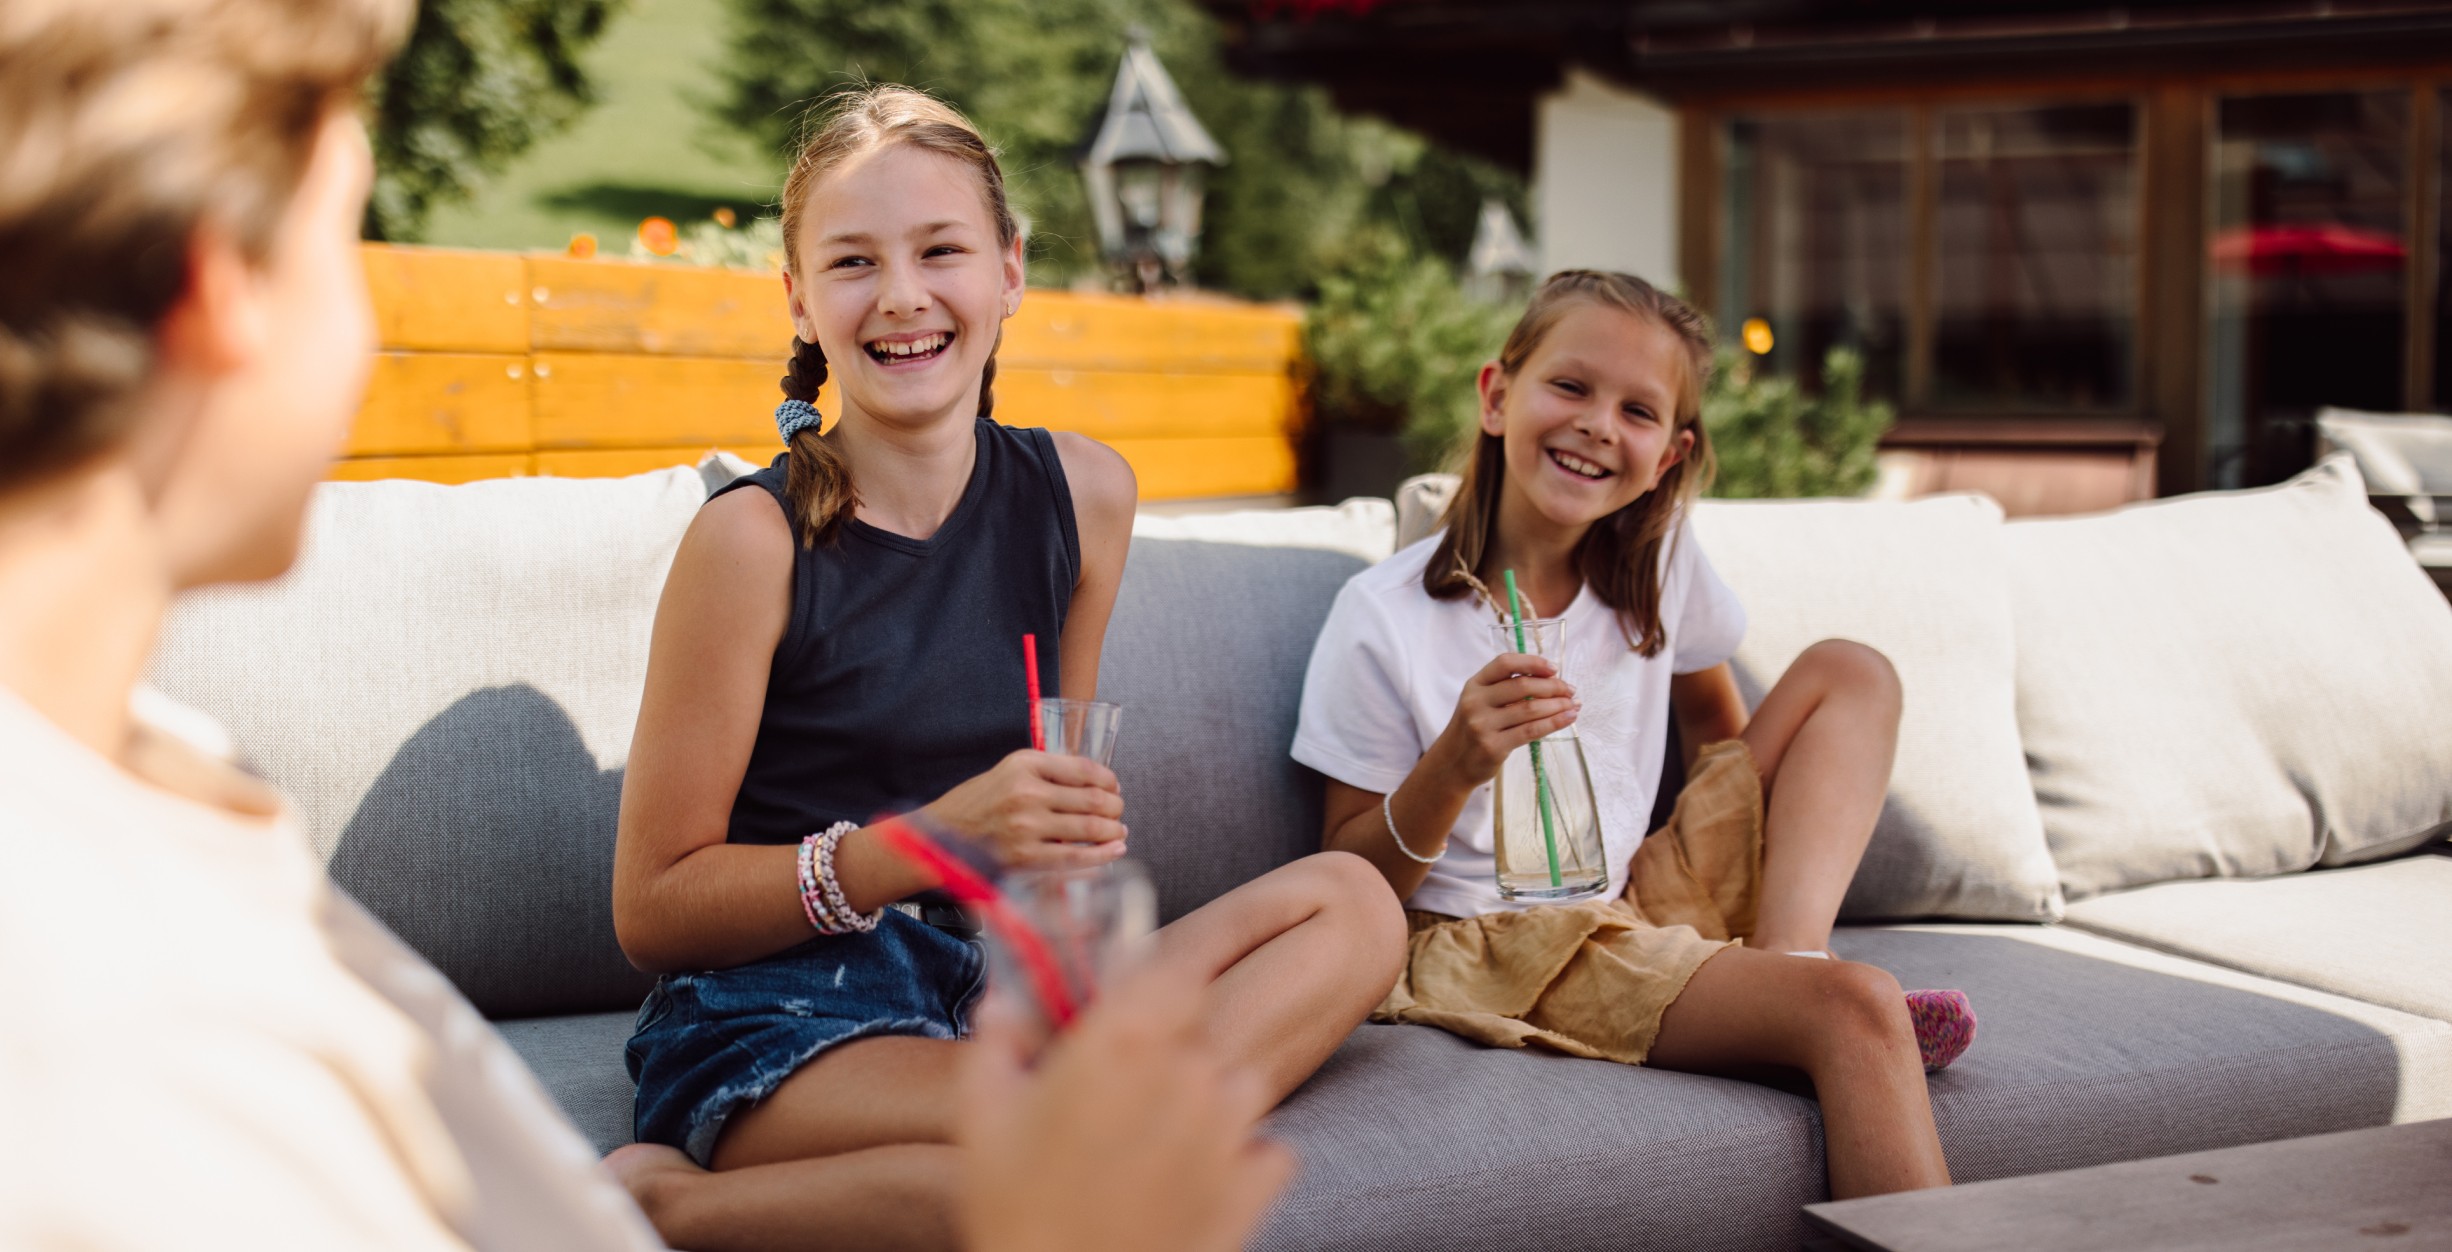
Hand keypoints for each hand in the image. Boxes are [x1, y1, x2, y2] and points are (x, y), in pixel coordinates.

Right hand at [918, 750, 1126, 870]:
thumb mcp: (1008, 771)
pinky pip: (1076, 857)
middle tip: (1118, 811)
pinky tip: (1114, 851)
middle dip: (1115, 807)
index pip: (1083, 769)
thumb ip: (1046, 772)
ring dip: (1113, 830)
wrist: (941, 835)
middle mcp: (1027, 793)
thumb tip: (1094, 782)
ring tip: (1118, 831)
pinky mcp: (1026, 857)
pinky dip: (1102, 855)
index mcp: (1024, 764)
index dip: (1108, 779)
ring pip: (1089, 828)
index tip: (1114, 787)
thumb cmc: (978, 803)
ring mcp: (1027, 827)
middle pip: (1092, 799)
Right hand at [957, 963, 1296, 1251]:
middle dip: (1167, 1057)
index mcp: (1122, 1044)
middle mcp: (1187, 1075)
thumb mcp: (980, 1121)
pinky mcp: (1254, 1185)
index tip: (1133, 1003)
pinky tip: (1196, 1184)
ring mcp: (1229, 1131)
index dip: (1155, 985)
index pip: (1173, 971)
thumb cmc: (1019, 1214)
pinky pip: (1268, 1150)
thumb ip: (993, 1045)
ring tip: (1158, 1145)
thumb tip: (1001, 1007)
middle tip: (1120, 1099)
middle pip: (1199, 1035)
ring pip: (1239, 1087)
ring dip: (1209, 1105)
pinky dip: (1244, 1162)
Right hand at [1431, 652, 1578, 783]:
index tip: (1554, 668)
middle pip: (1522, 685)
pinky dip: (1554, 722)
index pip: (1505, 663)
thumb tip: (1551, 681)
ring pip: (1530, 709)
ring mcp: (1483, 725)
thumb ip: (1505, 690)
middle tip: (1570, 690)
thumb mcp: (1480, 702)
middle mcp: (1476, 702)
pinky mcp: (1493, 746)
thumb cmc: (1473, 729)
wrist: (1452, 764)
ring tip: (1574, 704)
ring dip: (1558, 705)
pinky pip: (1531, 731)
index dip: (1532, 662)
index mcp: (1474, 685)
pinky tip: (1568, 718)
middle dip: (1553, 686)